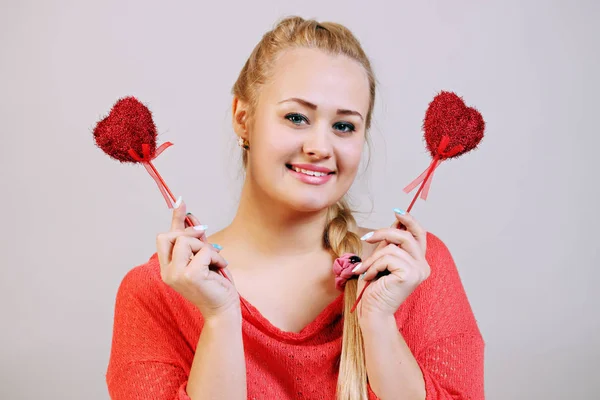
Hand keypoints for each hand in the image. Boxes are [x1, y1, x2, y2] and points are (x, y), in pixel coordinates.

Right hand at [155, 198, 239, 319]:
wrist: (223, 308)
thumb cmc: (214, 283)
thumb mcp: (202, 256)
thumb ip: (193, 238)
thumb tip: (187, 212)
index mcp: (167, 268)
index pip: (164, 237)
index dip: (175, 220)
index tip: (181, 203)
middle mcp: (167, 272)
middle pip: (171, 236)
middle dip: (192, 235)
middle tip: (208, 244)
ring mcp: (176, 275)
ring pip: (186, 241)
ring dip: (206, 247)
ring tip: (215, 261)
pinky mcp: (190, 276)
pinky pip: (203, 251)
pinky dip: (215, 256)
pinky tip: (220, 267)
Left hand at [353, 210, 429, 318]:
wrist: (373, 312)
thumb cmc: (375, 289)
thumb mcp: (382, 260)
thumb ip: (390, 243)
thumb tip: (395, 221)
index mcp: (419, 262)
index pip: (419, 234)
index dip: (409, 220)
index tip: (397, 211)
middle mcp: (423, 266)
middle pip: (406, 235)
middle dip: (384, 232)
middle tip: (366, 237)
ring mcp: (419, 271)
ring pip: (392, 247)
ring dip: (373, 258)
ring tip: (365, 270)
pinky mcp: (410, 275)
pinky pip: (387, 258)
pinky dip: (373, 266)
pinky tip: (369, 278)